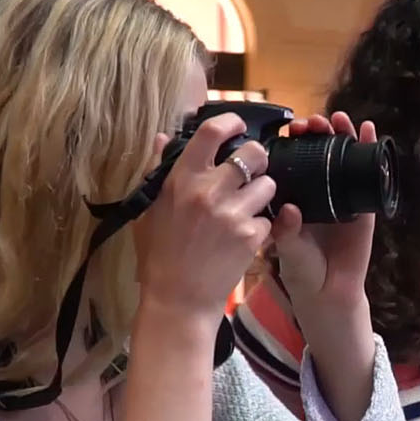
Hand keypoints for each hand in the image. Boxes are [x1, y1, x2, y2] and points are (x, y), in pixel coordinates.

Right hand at [133, 114, 274, 324]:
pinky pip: (270, 218)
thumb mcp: (149, 209)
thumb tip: (161, 136)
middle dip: (258, 159)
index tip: (237, 124)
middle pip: (253, 153)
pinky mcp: (252, 236)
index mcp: (181, 180)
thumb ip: (159, 171)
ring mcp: (233, 214)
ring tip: (247, 207)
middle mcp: (209, 192)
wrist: (178, 299)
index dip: (231, 120)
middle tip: (252, 170)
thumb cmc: (159, 255)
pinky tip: (245, 236)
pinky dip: (262, 225)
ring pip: (268, 185)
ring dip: (262, 193)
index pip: (211, 132)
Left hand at [270, 112, 378, 310]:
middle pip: (320, 152)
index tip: (291, 129)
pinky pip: (369, 174)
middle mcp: (319, 190)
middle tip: (314, 122)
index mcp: (296, 195)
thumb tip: (290, 209)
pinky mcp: (365, 203)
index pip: (295, 159)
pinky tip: (369, 132)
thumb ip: (286, 231)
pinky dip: (370, 151)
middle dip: (318, 132)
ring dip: (344, 134)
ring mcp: (343, 194)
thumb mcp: (288, 248)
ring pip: (345, 157)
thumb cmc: (302, 269)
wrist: (329, 292)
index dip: (295, 141)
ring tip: (340, 120)